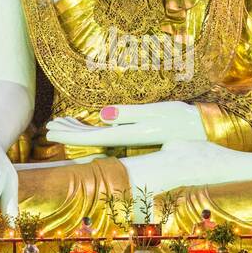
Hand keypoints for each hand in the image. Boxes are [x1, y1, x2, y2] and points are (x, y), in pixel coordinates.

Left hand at [45, 102, 206, 147]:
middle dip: (69, 132)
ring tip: (64, 124)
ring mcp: (133, 138)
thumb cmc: (181, 119)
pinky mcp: (139, 134)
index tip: (50, 129)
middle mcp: (127, 139)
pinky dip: (96, 129)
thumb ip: (129, 114)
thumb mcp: (156, 113)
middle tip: (49, 126)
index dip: (68, 133)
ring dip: (80, 130)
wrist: (203, 132)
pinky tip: (93, 123)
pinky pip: (110, 133)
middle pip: (90, 138)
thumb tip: (102, 115)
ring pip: (99, 136)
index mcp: (127, 134)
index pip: (90, 136)